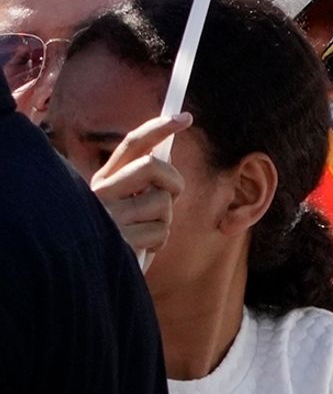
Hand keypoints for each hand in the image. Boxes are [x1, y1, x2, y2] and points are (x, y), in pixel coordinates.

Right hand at [91, 113, 190, 262]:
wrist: (85, 276)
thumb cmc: (115, 238)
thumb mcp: (124, 206)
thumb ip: (140, 185)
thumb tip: (166, 157)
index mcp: (101, 182)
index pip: (131, 146)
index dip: (158, 127)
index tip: (185, 117)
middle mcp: (99, 195)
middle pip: (152, 165)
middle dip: (172, 181)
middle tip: (170, 198)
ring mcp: (108, 217)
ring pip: (162, 202)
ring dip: (165, 219)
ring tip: (145, 232)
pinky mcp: (119, 241)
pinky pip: (160, 230)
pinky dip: (159, 241)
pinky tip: (141, 249)